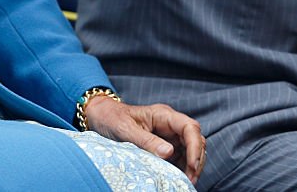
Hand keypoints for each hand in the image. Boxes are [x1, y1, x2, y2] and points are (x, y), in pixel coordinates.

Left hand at [84, 95, 205, 184]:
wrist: (100, 117)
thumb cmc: (112, 118)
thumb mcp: (126, 129)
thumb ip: (146, 140)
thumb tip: (169, 153)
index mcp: (163, 115)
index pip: (190, 127)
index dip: (195, 146)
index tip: (192, 165)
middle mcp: (169, 124)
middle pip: (194, 139)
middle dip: (196, 160)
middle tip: (190, 180)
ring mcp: (168, 135)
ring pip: (190, 150)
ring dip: (191, 166)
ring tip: (186, 182)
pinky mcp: (164, 146)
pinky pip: (179, 157)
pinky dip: (182, 168)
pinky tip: (178, 178)